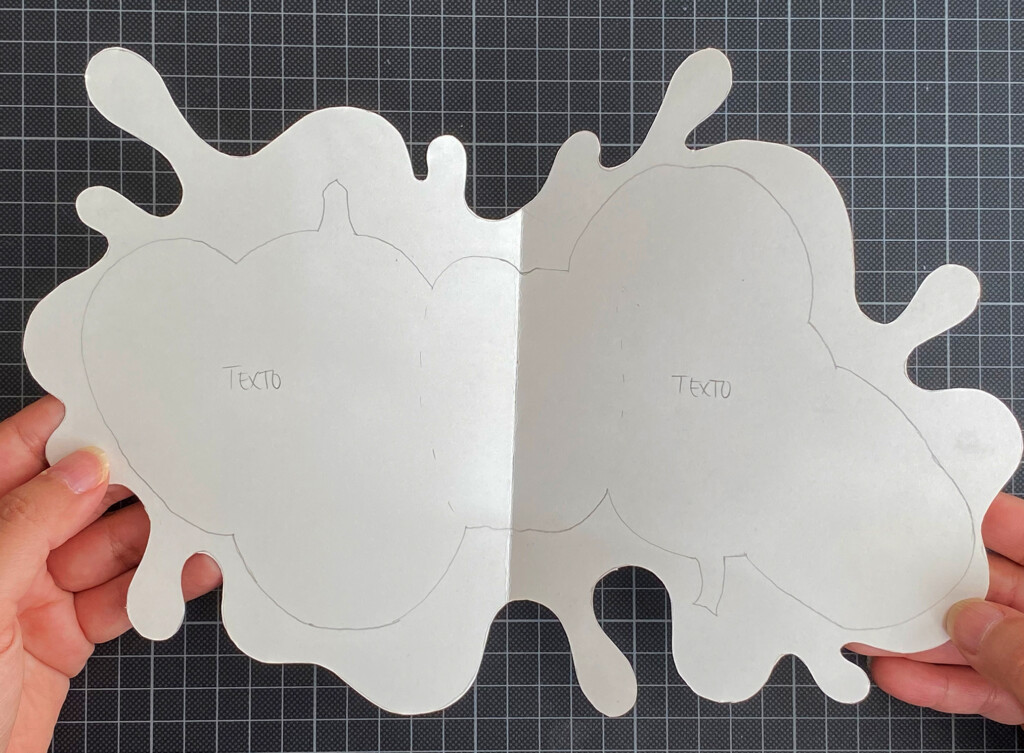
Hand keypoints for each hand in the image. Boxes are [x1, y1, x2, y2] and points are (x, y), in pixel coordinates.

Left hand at [0, 397, 221, 752]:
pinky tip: (188, 571)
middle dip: (126, 484)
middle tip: (179, 463)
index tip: (116, 401)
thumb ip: (30, 522)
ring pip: (105, 551)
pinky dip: (156, 587)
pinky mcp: (65, 638)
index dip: (62, 428)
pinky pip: (120, 599)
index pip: (15, 458)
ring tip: (198, 521)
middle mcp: (1, 557)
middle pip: (72, 502)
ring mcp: (33, 597)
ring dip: (153, 539)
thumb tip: (84, 465)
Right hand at [854, 492, 1023, 723]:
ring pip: (979, 641)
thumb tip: (966, 623)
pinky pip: (986, 687)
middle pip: (990, 589)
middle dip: (931, 586)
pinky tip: (899, 677)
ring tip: (867, 631)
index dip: (981, 515)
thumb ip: (1021, 652)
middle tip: (878, 575)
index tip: (927, 502)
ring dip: (922, 641)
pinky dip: (943, 685)